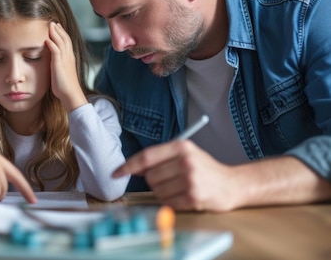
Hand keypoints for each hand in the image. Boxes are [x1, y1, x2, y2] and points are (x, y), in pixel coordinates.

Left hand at [46, 22, 87, 110]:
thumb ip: (58, 65)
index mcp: (70, 58)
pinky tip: (47, 39)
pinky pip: (56, 52)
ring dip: (55, 33)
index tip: (57, 26)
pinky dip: (52, 44)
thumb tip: (53, 62)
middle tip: (53, 22)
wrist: (71, 95)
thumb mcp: (62, 72)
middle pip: (65, 39)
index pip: (67, 42)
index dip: (62, 33)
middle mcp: (69, 57)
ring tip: (50, 25)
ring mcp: (65, 61)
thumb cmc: (65, 87)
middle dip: (59, 30)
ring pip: (61, 43)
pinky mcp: (59, 65)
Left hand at [113, 140, 237, 211]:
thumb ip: (161, 157)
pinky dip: (170, 201)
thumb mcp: (185, 154)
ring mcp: (190, 180)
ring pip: (157, 190)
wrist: (231, 184)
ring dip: (162, 192)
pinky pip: (167, 202)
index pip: (147, 157)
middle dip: (153, 181)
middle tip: (169, 179)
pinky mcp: (193, 197)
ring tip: (178, 187)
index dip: (128, 166)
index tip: (116, 172)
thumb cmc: (204, 169)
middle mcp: (186, 162)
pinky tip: (183, 196)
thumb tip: (132, 167)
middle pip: (150, 176)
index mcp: (181, 147)